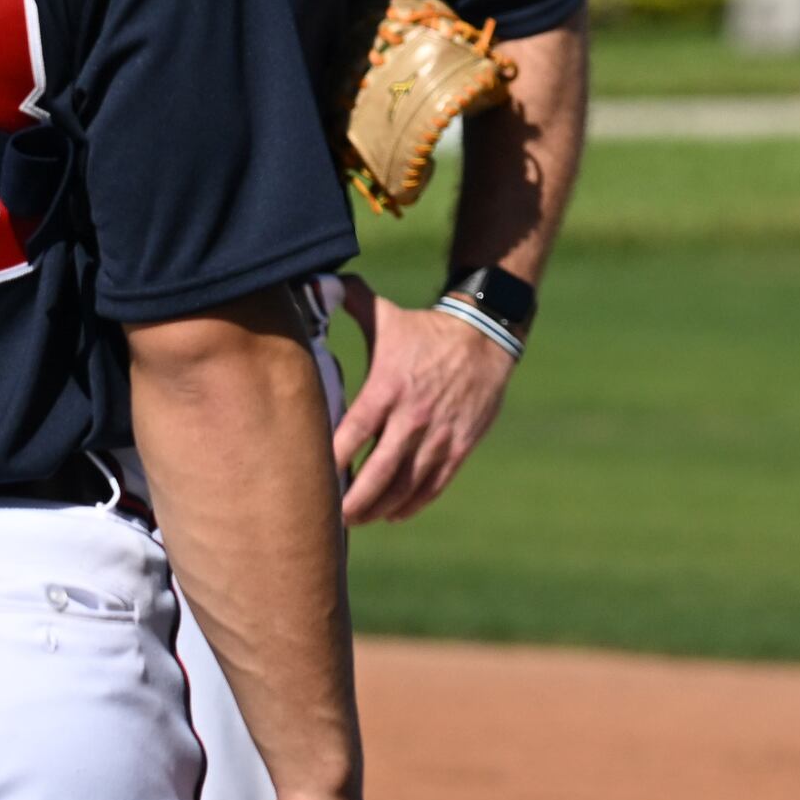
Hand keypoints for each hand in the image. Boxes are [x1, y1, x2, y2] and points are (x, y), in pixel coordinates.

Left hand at [331, 279, 518, 525]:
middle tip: (332, 516)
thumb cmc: (425, 329)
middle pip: (380, 470)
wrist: (486, 336)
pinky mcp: (461, 443)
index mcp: (389, 386)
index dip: (334, 461)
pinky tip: (394, 514)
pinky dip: (413, 503)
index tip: (313, 482)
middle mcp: (414, 414)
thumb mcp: (387, 314)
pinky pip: (435, 482)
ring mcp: (440, 432)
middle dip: (354, 500)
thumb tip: (314, 281)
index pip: (355, 433)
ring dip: (381, 507)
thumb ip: (350, 302)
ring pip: (408, 483)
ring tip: (358, 518)